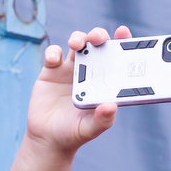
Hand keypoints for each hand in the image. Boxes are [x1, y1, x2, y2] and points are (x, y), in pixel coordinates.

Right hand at [23, 25, 132, 157]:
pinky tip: (54, 60)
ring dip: (78, 38)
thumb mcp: (90, 129)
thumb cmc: (74, 133)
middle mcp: (89, 71)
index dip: (120, 42)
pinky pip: (52, 54)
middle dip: (98, 35)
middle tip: (98, 38)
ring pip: (77, 43)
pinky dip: (53, 52)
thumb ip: (103, 119)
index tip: (123, 32)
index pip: (116, 57)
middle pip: (96, 44)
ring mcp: (70, 69)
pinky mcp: (51, 71)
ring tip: (77, 44)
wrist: (47, 138)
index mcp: (104, 81)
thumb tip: (112, 106)